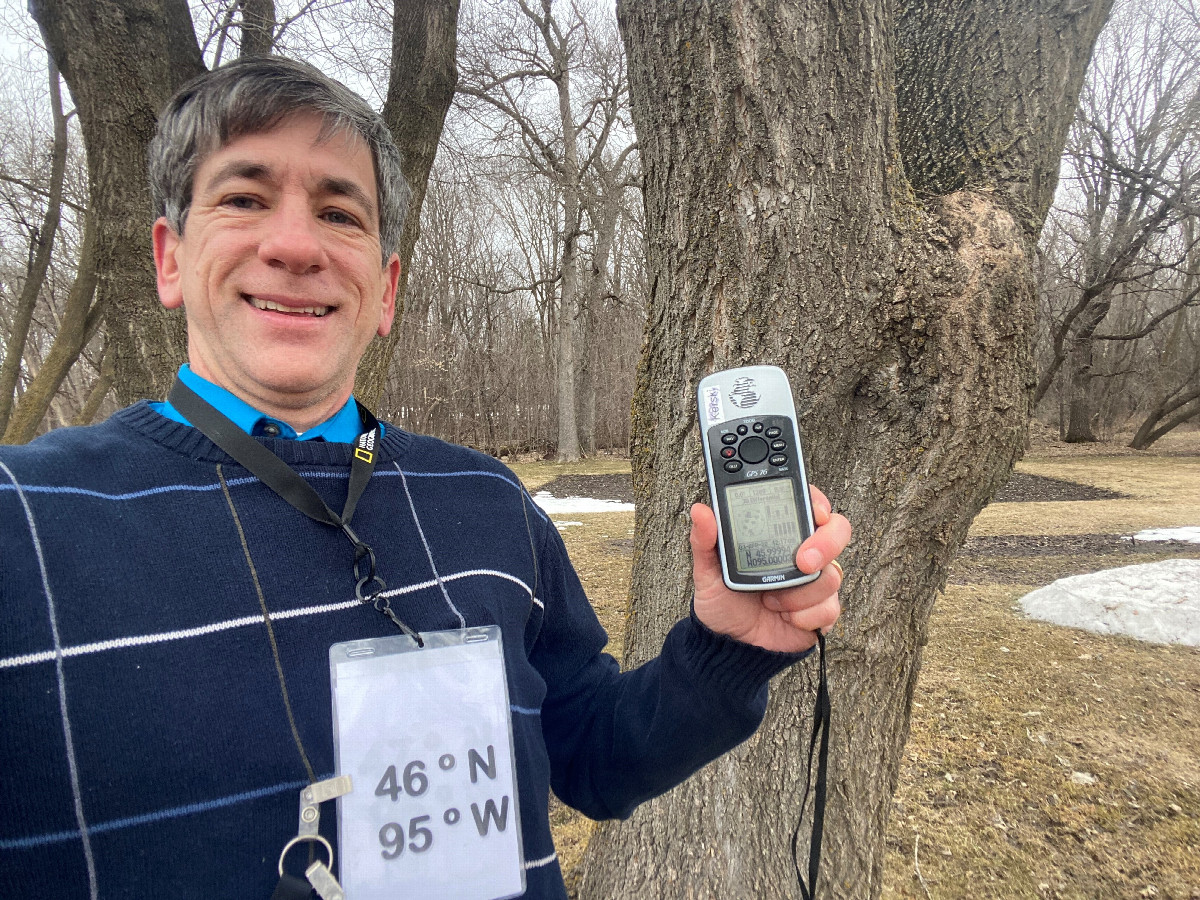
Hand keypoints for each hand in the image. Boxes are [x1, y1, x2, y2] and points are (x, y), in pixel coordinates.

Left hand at [690, 486, 849, 653]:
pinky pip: (829, 608)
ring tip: (769, 600)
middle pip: (838, 532)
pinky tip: (784, 617)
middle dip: (826, 544)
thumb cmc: (722, 601)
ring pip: (830, 575)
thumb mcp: (708, 569)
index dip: (817, 502)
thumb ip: (705, 540)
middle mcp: (804, 552)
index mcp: (779, 533)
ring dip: (796, 594)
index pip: (808, 504)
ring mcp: (816, 581)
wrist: (729, 643)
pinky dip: (802, 615)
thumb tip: (700, 510)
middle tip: (802, 562)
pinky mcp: (822, 610)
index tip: (815, 512)